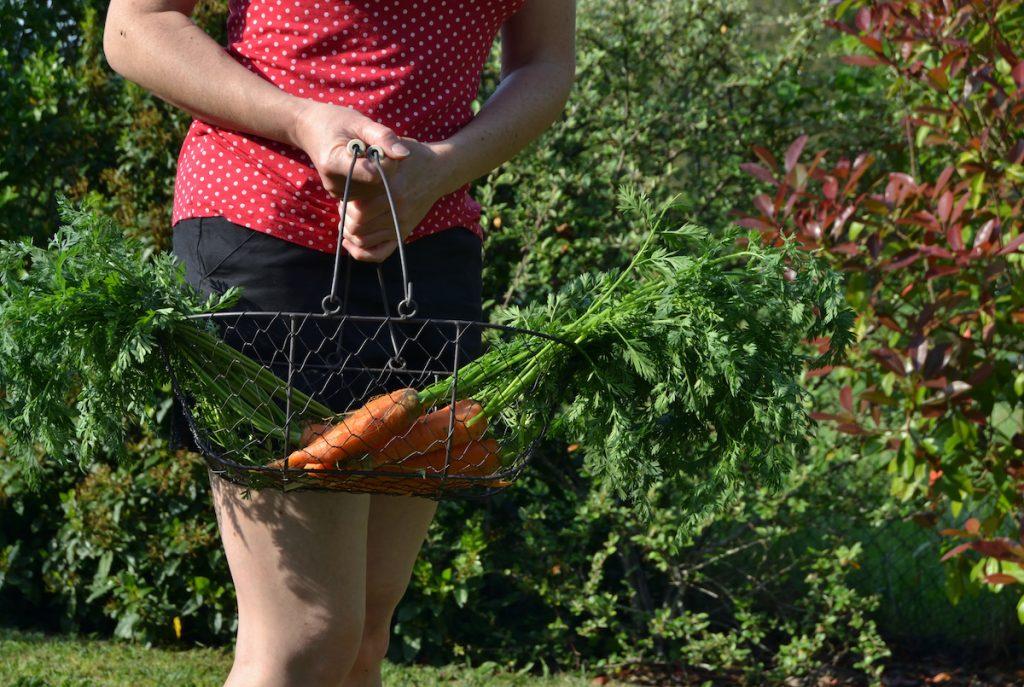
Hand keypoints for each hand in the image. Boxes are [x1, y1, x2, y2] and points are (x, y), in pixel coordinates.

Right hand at [290, 100, 408, 199]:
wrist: (310, 129)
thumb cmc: (336, 121)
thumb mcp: (360, 122)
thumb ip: (383, 137)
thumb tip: (405, 154)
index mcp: (334, 163)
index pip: (374, 174)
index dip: (385, 160)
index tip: (381, 144)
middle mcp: (334, 184)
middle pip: (377, 184)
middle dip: (384, 165)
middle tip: (374, 146)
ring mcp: (338, 193)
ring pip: (377, 190)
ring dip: (380, 172)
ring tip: (367, 154)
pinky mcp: (343, 197)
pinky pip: (370, 192)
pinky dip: (374, 178)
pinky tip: (365, 164)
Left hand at [339, 139, 459, 261]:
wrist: (439, 170)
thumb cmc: (411, 157)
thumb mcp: (391, 148)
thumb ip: (371, 152)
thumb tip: (348, 157)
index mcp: (392, 188)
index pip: (358, 208)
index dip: (345, 205)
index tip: (345, 197)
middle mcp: (398, 208)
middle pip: (358, 226)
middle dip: (345, 219)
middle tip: (344, 209)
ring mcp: (402, 223)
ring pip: (364, 240)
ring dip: (350, 233)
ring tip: (348, 221)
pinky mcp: (404, 231)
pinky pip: (379, 253)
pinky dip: (362, 252)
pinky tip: (351, 242)